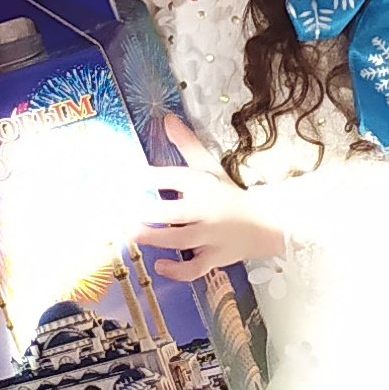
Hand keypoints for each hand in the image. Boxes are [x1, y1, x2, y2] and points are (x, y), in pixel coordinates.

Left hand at [138, 159, 287, 284]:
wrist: (266, 223)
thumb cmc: (229, 195)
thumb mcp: (210, 168)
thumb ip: (187, 145)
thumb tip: (167, 119)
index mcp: (204, 185)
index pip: (175, 177)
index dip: (149, 176)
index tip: (125, 177)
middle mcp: (207, 210)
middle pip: (174, 212)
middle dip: (148, 211)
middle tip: (123, 211)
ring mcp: (211, 236)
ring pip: (180, 240)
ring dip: (155, 237)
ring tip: (132, 234)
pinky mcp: (215, 257)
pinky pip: (195, 268)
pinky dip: (178, 271)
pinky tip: (159, 265)